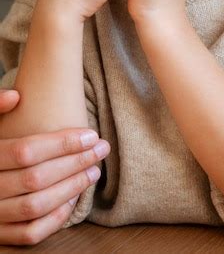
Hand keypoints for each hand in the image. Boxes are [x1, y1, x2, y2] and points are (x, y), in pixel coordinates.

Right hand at [0, 92, 109, 244]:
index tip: (91, 135)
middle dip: (74, 163)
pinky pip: (29, 232)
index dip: (61, 144)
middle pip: (36, 178)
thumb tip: (16, 96)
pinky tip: (73, 199)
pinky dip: (54, 218)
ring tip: (94, 171)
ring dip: (71, 188)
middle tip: (101, 150)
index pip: (26, 151)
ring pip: (35, 206)